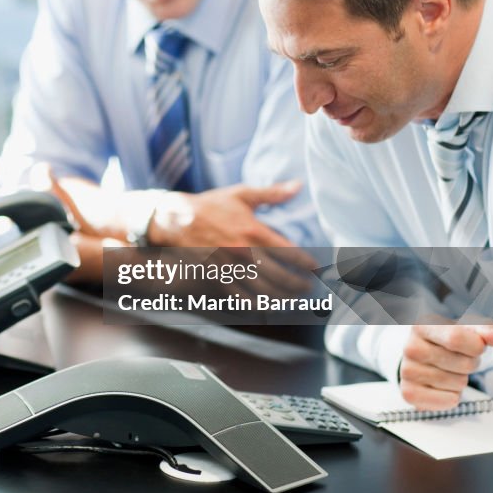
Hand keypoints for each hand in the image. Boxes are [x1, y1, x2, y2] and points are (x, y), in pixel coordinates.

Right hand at [150, 182, 314, 294]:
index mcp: (253, 232)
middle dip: (299, 285)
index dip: (307, 264)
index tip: (315, 268)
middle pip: (281, 277)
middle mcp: (244, 253)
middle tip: (308, 287)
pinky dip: (257, 306)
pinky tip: (267, 307)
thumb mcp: (241, 195)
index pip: (290, 253)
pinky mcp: (217, 278)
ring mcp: (230, 269)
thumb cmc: (210, 206)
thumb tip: (298, 186)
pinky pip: (241, 299)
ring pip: (264, 291)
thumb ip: (271, 193)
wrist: (176, 220)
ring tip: (293, 299)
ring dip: (283, 298)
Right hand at [400, 323, 492, 409]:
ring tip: (449, 371)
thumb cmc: (449, 340)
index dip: (476, 346)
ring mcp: (407, 371)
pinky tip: (444, 387)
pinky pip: (446, 401)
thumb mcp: (468, 328)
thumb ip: (485, 329)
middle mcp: (409, 348)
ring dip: (462, 380)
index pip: (456, 338)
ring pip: (457, 384)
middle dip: (471, 364)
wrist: (425, 356)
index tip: (475, 345)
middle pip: (463, 364)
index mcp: (421, 326)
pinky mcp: (409, 392)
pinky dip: (453, 397)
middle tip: (459, 359)